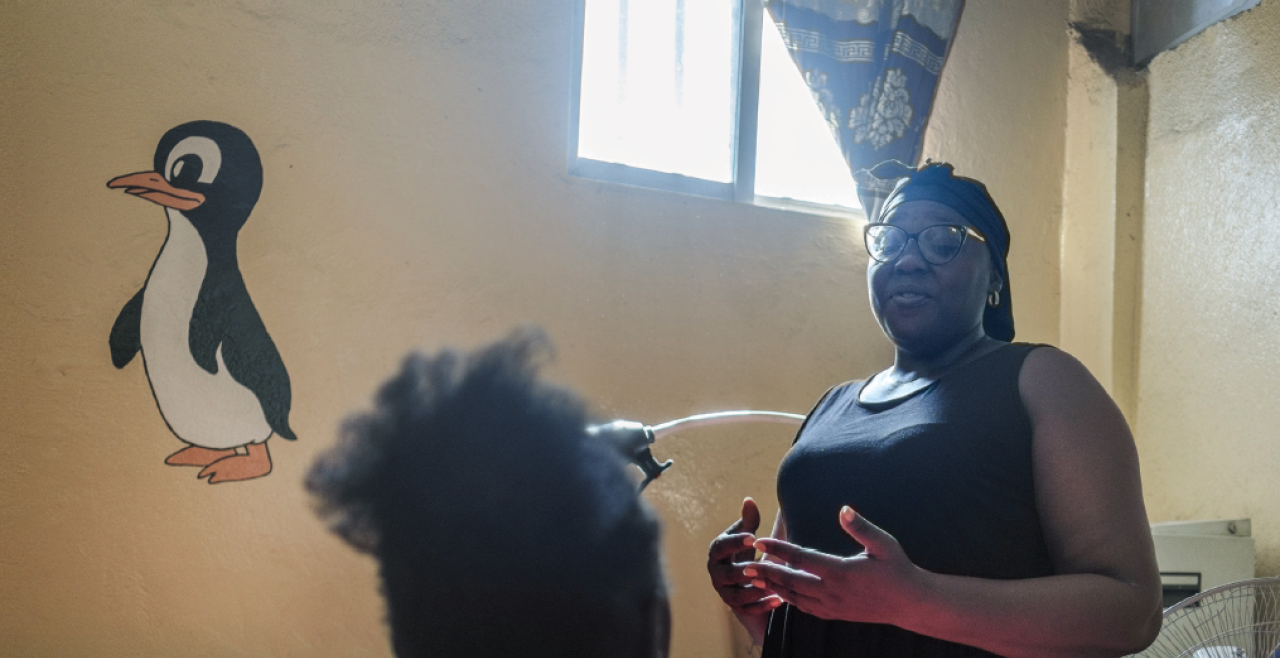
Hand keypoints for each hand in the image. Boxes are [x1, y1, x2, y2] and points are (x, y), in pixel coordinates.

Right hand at [707, 497, 783, 617]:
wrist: (745, 582)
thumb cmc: (745, 553)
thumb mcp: (747, 537)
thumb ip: (748, 520)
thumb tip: (749, 500)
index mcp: (717, 553)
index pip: (720, 547)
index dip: (734, 542)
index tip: (752, 537)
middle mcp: (717, 574)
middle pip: (725, 574)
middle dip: (742, 571)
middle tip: (761, 566)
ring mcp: (725, 592)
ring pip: (735, 596)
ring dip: (754, 591)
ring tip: (772, 586)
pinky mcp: (736, 608)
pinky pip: (747, 610)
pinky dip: (762, 606)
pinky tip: (779, 600)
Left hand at [748, 506, 922, 624]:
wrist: (910, 604)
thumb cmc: (898, 569)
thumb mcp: (884, 544)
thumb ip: (861, 527)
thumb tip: (843, 509)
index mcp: (841, 572)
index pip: (801, 558)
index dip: (778, 549)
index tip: (759, 541)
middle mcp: (833, 592)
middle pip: (790, 581)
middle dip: (766, 572)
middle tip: (745, 564)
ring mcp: (833, 606)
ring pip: (795, 597)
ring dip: (773, 587)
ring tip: (755, 578)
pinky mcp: (835, 614)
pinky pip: (805, 608)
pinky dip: (789, 600)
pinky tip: (779, 592)